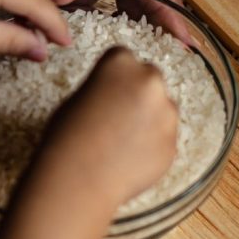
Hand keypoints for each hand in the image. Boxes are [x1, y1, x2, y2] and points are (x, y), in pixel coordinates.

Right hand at [34, 47, 177, 206]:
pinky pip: (164, 138)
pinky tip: (128, 158)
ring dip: (148, 119)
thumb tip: (114, 95)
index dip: (113, 75)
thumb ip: (102, 89)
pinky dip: (152, 145)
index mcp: (120, 63)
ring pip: (162, 109)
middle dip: (137, 93)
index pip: (123, 57)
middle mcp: (150, 81)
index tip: (105, 90)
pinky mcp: (173, 144)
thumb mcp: (75, 99)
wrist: (78, 180)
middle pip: (149, 78)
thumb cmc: (65, 138)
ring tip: (121, 142)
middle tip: (116, 116)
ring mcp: (167, 114)